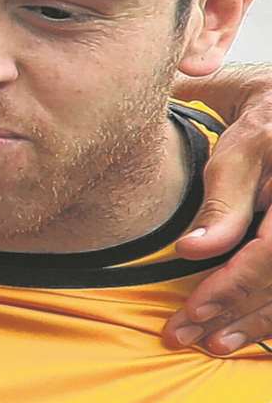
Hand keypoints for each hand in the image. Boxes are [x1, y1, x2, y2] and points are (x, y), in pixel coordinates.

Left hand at [169, 73, 271, 355]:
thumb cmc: (263, 109)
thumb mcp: (240, 132)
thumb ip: (221, 192)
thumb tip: (192, 249)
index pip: (267, 248)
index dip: (232, 282)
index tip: (194, 304)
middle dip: (234, 309)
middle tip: (187, 332)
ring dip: (255, 320)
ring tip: (214, 342)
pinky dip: (271, 311)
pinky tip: (246, 330)